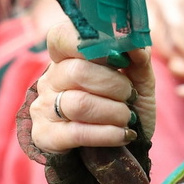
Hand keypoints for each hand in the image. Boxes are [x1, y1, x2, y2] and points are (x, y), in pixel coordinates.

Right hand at [30, 23, 155, 154]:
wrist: (125, 145)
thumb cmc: (128, 104)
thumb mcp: (140, 78)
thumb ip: (138, 58)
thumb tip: (135, 45)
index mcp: (68, 57)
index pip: (62, 37)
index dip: (90, 43)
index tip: (119, 56)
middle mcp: (50, 79)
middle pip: (77, 71)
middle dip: (115, 84)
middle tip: (129, 94)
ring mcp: (43, 108)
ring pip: (79, 104)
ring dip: (114, 111)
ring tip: (127, 117)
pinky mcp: (45, 136)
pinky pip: (78, 133)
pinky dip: (109, 134)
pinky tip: (124, 134)